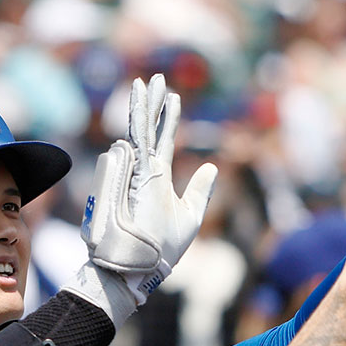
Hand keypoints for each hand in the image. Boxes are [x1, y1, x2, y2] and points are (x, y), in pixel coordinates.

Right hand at [82, 74, 216, 303]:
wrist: (141, 266)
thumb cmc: (163, 248)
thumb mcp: (191, 216)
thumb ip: (201, 190)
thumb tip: (213, 166)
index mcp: (157, 179)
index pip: (163, 141)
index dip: (168, 119)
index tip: (173, 97)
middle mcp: (144, 171)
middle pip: (149, 130)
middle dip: (152, 104)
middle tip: (155, 78)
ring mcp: (135, 172)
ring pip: (139, 131)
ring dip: (143, 105)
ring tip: (147, 82)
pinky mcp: (132, 176)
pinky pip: (135, 142)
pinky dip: (138, 120)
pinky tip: (141, 100)